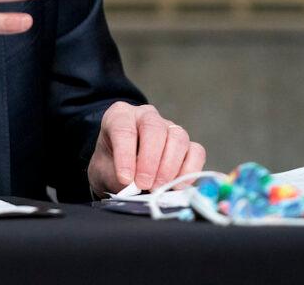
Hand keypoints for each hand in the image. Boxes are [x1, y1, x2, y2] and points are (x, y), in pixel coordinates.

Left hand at [87, 102, 206, 197]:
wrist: (122, 172)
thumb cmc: (112, 167)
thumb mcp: (106, 170)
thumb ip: (118, 175)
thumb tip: (135, 187)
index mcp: (120, 116)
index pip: (124, 129)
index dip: (125, 155)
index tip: (125, 178)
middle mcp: (146, 116)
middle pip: (154, 128)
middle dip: (150, 160)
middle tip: (144, 184)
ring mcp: (170, 127)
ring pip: (178, 138)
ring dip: (169, 166)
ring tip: (158, 187)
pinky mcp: (188, 144)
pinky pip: (196, 152)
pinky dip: (189, 171)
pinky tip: (177, 186)